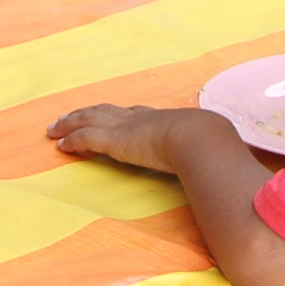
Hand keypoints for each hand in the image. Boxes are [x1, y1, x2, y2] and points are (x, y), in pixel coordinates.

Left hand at [47, 102, 231, 174]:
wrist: (200, 138)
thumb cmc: (210, 146)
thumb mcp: (210, 150)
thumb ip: (212, 161)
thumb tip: (229, 174)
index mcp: (162, 120)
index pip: (135, 114)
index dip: (119, 115)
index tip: (111, 115)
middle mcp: (140, 118)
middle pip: (106, 111)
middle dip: (87, 113)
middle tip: (69, 116)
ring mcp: (126, 126)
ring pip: (88, 118)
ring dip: (70, 122)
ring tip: (55, 128)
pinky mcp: (115, 139)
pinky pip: (85, 137)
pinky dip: (72, 139)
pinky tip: (61, 144)